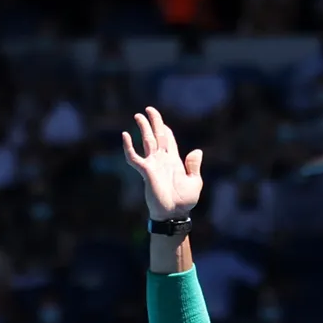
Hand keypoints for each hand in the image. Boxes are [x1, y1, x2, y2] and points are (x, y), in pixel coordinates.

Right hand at [122, 107, 204, 221]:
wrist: (174, 214)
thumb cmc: (185, 201)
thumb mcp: (195, 182)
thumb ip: (194, 166)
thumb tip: (196, 150)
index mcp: (174, 160)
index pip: (168, 139)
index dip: (164, 128)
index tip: (160, 120)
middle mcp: (162, 159)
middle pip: (157, 135)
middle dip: (153, 122)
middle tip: (148, 109)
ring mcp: (153, 164)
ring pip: (147, 141)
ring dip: (143, 128)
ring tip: (138, 116)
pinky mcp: (146, 171)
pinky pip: (134, 157)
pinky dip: (129, 147)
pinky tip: (125, 135)